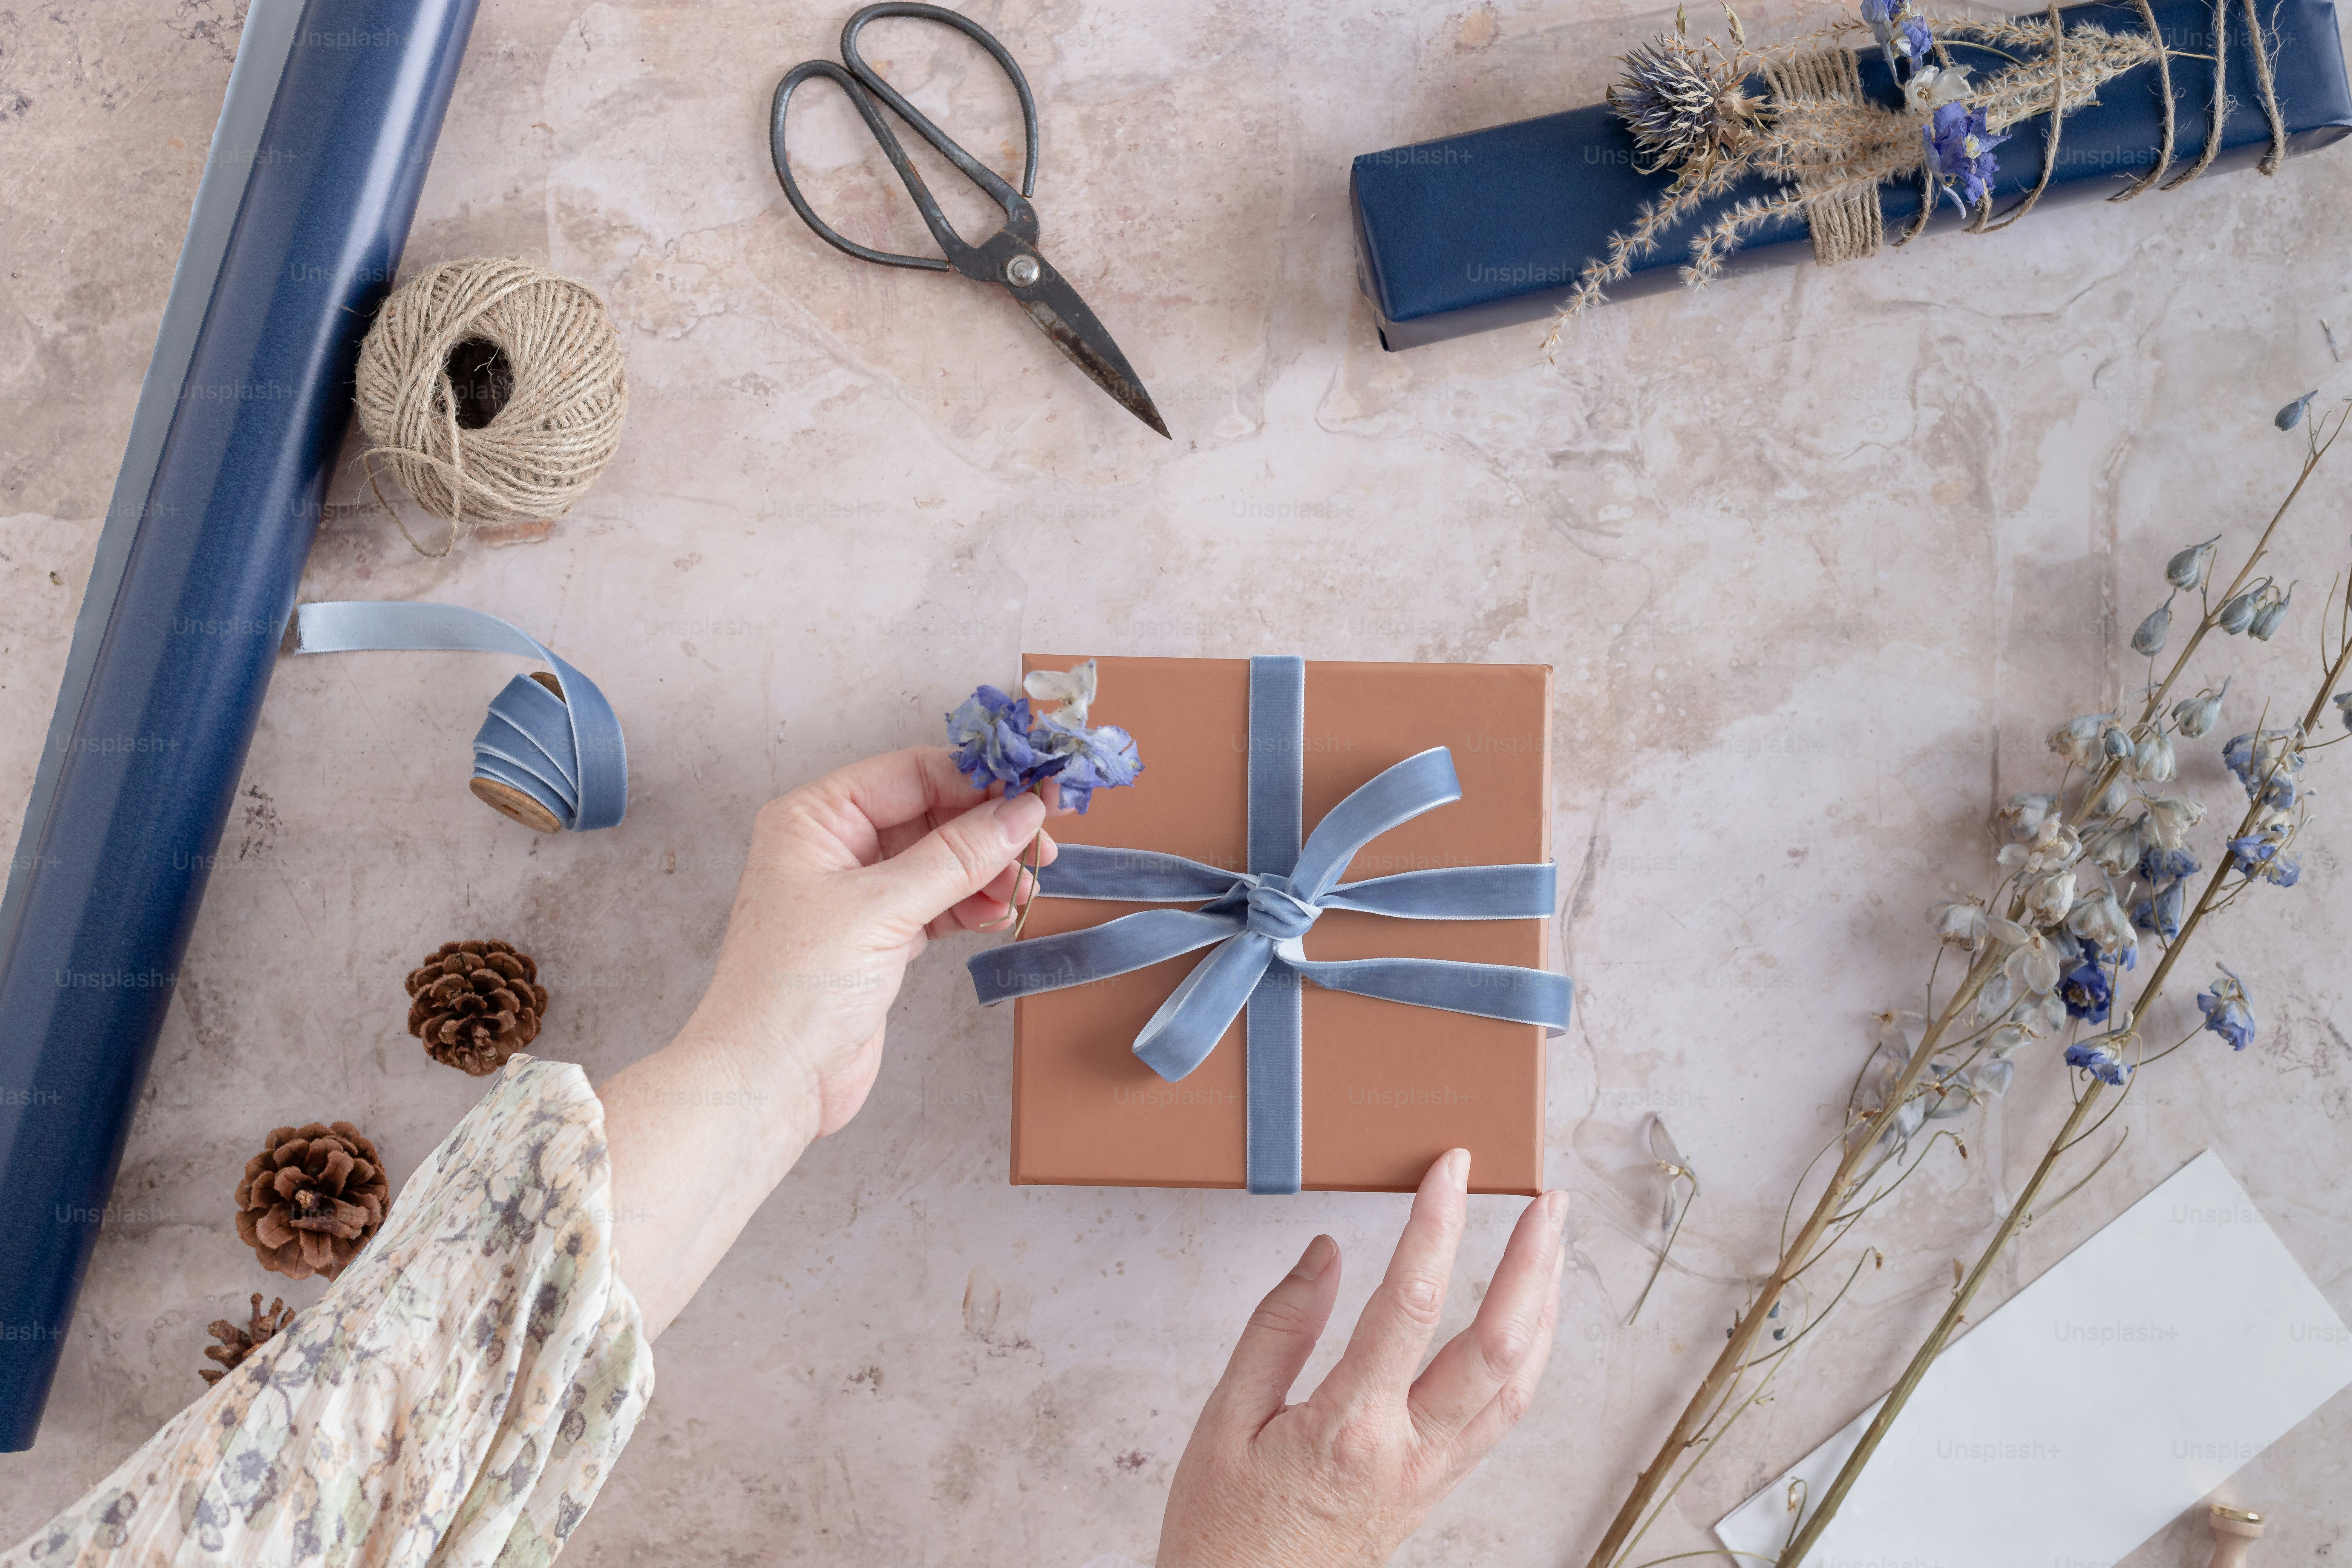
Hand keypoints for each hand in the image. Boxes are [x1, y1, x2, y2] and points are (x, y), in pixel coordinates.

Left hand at [684, 747, 1067, 1139]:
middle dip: (988, 831)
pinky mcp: (878, 938)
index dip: (977, 781)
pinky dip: (971, 907)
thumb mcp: (882, 909)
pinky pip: (938, 903)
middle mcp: (832, 847)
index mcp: (814, 818)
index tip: (1036, 793)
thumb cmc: (795, 989)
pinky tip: (998, 916)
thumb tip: (1022, 811)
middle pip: (931, 814)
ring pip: (940, 861)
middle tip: (1041, 850)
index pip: (910, 773)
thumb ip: (957, 856)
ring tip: (1022, 893)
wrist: (767, 1084)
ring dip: (986, 873)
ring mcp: (856, 894)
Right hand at [1158, 1151, 1568, 1567]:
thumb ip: (1278, 1329)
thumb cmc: (1224, 1525)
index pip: (1409, 1304)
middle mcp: (1409, 1453)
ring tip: (1553, 1244)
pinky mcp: (1439, 1488)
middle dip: (1530, 1265)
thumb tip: (1327, 1253)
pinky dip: (1527, 1357)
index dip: (1436, 1225)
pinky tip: (1528, 1321)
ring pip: (1516, 1385)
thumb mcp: (1225, 1420)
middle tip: (1545, 1200)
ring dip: (1543, 1308)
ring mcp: (1433, 1475)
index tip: (1448, 1168)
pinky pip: (1502, 1416)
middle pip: (1497, 1347)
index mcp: (1348, 1428)